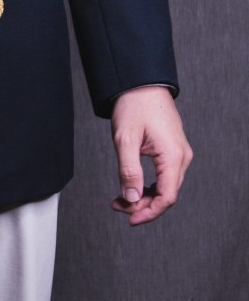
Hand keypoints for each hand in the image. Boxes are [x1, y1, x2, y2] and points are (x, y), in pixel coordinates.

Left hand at [110, 86, 192, 225]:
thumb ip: (128, 171)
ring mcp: (179, 153)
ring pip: (165, 186)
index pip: (167, 197)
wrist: (141, 82)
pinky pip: (164, 175)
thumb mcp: (125, 139)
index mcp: (173, 156)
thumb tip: (131, 199)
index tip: (129, 219)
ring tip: (120, 198)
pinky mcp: (172, 149)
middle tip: (118, 206)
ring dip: (144, 195)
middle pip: (166, 194)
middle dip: (142, 205)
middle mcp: (181, 157)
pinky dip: (148, 184)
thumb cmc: (134, 105)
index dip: (149, 212)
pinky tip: (132, 186)